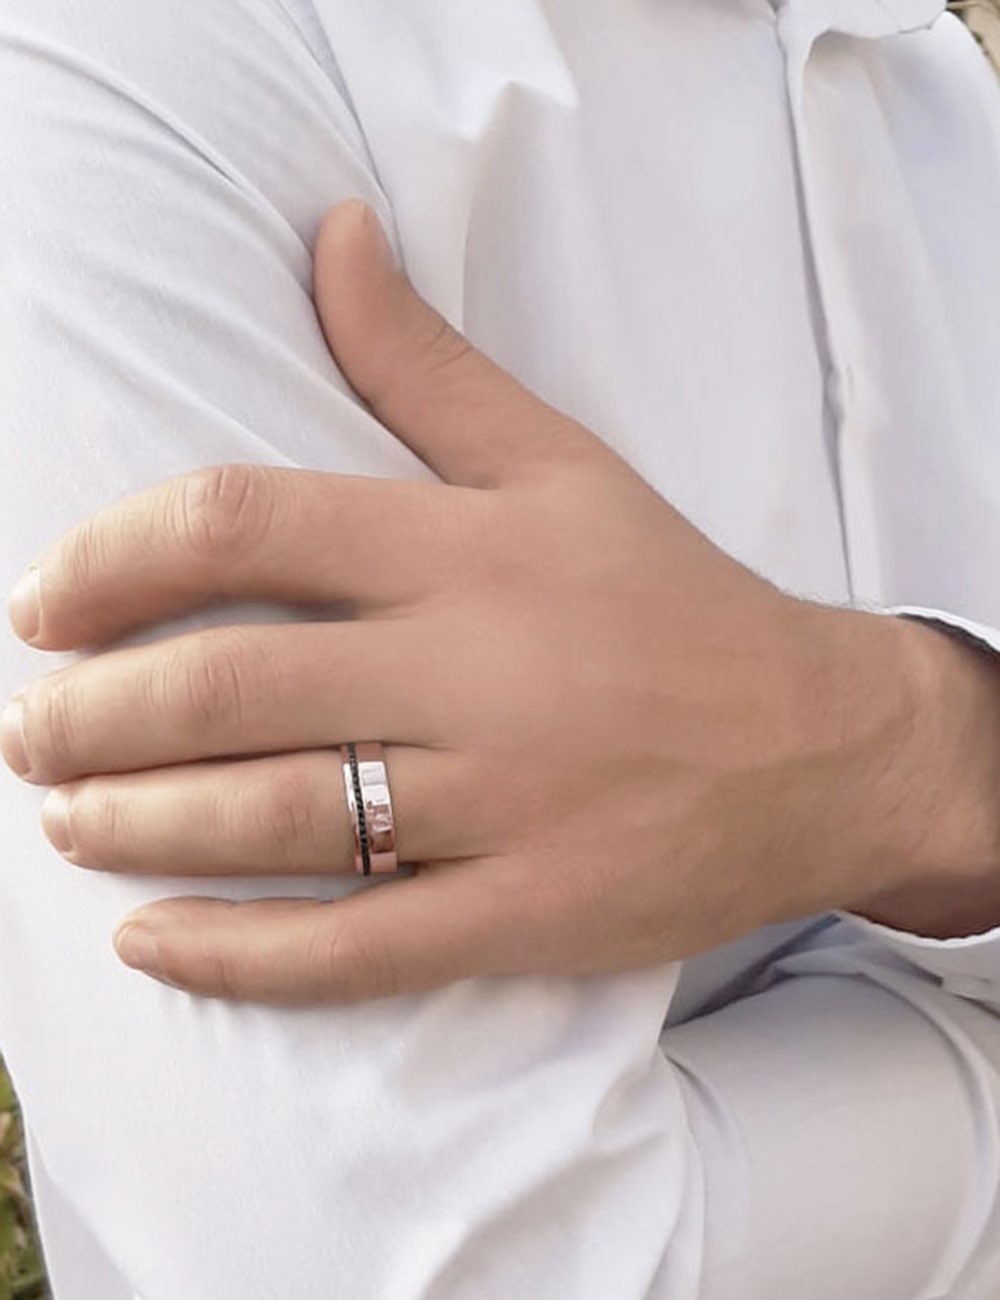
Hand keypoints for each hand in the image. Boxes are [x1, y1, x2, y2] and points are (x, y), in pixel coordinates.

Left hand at [2, 201, 991, 1003]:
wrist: (822, 744)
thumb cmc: (675, 598)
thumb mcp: (559, 461)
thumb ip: (424, 363)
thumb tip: (330, 237)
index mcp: (469, 549)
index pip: (241, 525)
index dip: (110, 563)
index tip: (45, 607)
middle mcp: (475, 671)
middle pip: (227, 686)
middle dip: (92, 716)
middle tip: (25, 732)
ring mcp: (503, 804)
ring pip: (275, 820)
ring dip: (139, 826)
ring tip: (67, 816)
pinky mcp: (527, 912)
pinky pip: (356, 948)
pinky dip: (237, 957)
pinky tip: (149, 947)